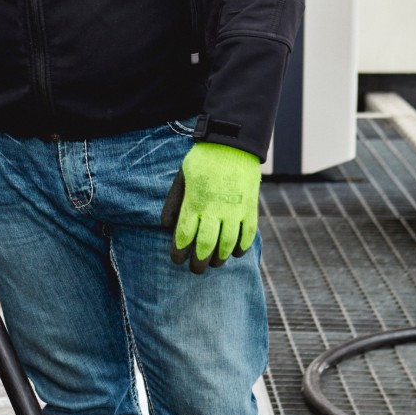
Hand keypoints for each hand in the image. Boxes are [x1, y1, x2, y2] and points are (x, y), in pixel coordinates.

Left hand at [160, 141, 260, 273]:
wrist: (232, 144)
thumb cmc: (202, 161)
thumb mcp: (182, 178)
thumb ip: (174, 202)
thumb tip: (165, 227)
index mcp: (195, 202)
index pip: (184, 236)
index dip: (179, 252)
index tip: (176, 260)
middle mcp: (214, 209)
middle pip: (205, 246)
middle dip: (198, 263)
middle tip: (195, 269)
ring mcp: (234, 210)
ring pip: (227, 245)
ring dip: (219, 259)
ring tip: (213, 263)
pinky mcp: (250, 209)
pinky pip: (247, 235)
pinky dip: (240, 248)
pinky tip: (234, 253)